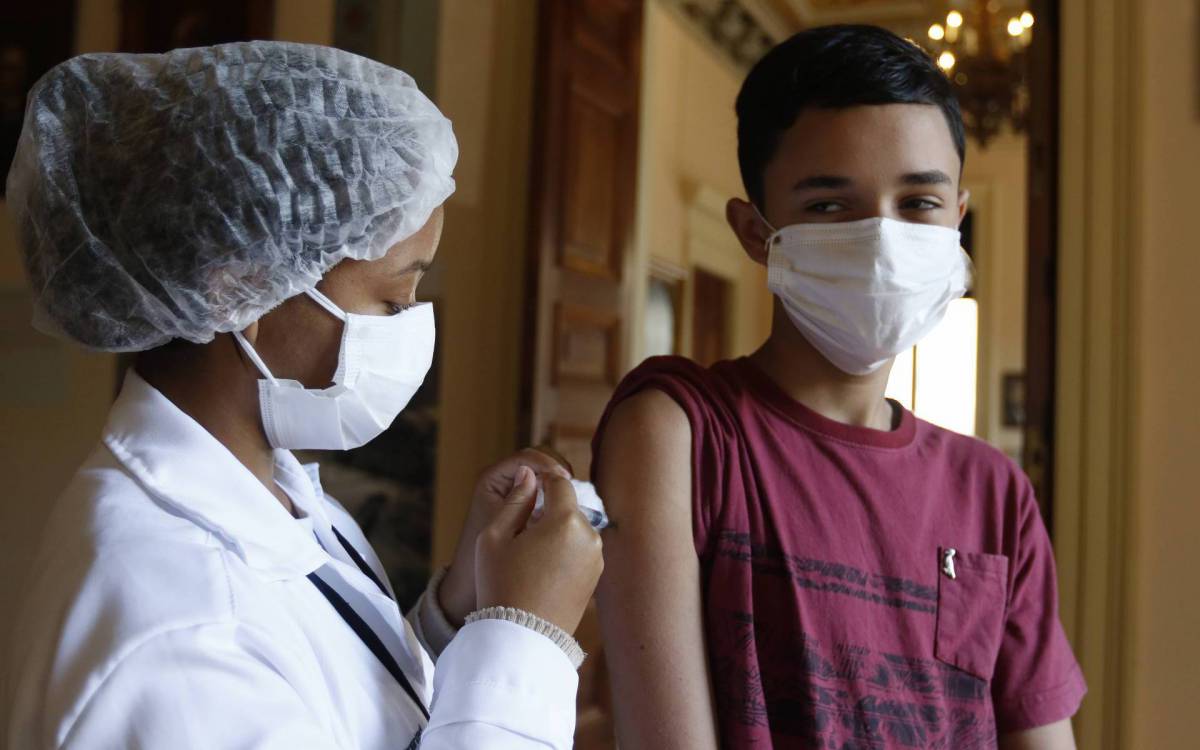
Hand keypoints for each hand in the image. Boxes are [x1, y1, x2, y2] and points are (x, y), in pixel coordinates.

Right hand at [475, 470, 603, 633]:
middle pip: (568, 506)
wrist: (521, 639)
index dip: (540, 481)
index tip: (524, 492)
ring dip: (555, 531)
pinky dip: (563, 551)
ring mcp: (596, 558)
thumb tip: (529, 474)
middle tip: (520, 531)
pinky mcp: (596, 576)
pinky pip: (579, 550)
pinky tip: (540, 570)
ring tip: (528, 555)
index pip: (558, 482)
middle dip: (547, 510)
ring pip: (574, 528)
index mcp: (565, 521)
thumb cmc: (501, 585)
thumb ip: (515, 500)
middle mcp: (589, 536)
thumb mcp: (494, 537)